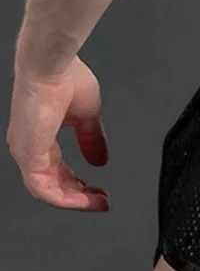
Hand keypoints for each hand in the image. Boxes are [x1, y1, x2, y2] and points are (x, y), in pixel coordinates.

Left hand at [6, 56, 109, 210]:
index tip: (100, 191)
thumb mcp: (87, 116)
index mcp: (40, 137)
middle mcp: (29, 148)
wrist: (52, 66)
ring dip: (75, 201)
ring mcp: (26, 153)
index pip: (57, 171)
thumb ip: (92, 140)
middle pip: (53, 186)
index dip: (79, 185)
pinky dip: (66, 198)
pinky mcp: (28, 156)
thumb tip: (100, 160)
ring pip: (48, 192)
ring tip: (98, 203)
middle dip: (80, 197)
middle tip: (102, 202)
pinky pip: (44, 189)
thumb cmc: (65, 79)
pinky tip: (85, 199)